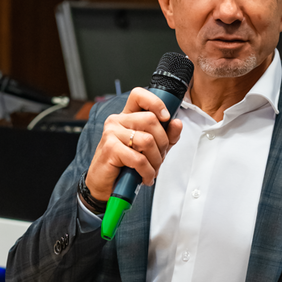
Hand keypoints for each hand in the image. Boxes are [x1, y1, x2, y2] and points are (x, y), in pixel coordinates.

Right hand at [85, 87, 183, 201]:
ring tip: (151, 170)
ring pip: (147, 140)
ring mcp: (112, 133)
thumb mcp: (151, 150)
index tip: (166, 118)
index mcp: (126, 118)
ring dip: (155, 161)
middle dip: (162, 143)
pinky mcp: (110, 148)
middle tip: (158, 158)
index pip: (139, 95)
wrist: (105, 186)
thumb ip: (165, 136)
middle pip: (151, 120)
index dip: (155, 102)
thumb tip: (177, 123)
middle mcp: (117, 121)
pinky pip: (139, 158)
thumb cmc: (125, 167)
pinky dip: (147, 172)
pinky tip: (145, 177)